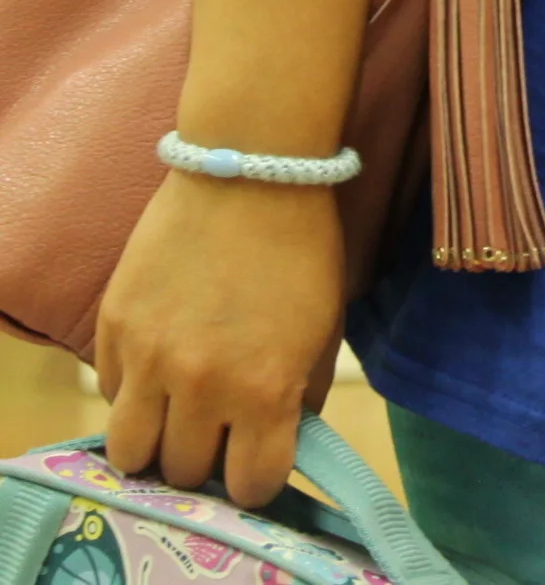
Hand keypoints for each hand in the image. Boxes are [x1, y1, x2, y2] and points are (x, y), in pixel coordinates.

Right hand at [95, 174, 347, 507]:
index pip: (251, 485)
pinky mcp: (114, 328)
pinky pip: (109, 393)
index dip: (257, 480)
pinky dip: (131, 390)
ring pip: (131, 452)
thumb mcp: (325, 324)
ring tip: (177, 412)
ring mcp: (150, 358)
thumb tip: (282, 440)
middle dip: (205, 459)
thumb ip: (301, 393)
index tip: (257, 460)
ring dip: (156, 441)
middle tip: (218, 429)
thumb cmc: (302, 244)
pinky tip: (159, 359)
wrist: (252, 169)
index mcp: (265, 387)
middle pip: (186, 473)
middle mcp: (203, 384)